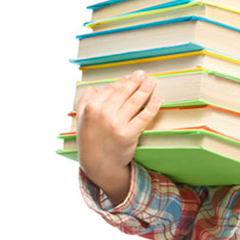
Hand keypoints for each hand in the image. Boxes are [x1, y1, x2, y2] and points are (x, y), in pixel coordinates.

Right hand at [75, 70, 161, 203]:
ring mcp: (117, 124)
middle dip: (136, 81)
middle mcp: (103, 114)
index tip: (130, 77)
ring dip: (145, 88)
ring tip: (152, 81)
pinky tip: (158, 99)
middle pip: (124, 92)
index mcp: (92, 108)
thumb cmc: (90, 141)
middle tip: (143, 74)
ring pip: (135, 102)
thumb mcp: (81, 120)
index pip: (111, 89)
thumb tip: (94, 87)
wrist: (98, 166)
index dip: (122, 82)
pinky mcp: (129, 134)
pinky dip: (152, 106)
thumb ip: (84, 102)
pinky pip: (144, 117)